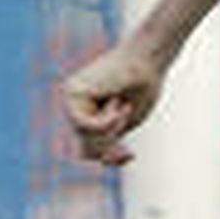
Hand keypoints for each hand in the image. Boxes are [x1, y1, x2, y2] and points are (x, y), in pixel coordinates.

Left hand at [62, 36, 168, 166]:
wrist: (149, 60)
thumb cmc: (142, 89)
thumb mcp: (123, 125)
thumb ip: (103, 141)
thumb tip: (85, 157)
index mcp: (88, 114)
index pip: (89, 150)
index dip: (108, 158)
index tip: (130, 156)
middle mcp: (75, 106)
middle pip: (87, 144)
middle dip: (111, 138)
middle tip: (127, 115)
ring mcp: (70, 99)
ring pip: (85, 136)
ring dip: (111, 127)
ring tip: (122, 104)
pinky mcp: (71, 92)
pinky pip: (85, 125)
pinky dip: (105, 121)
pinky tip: (115, 101)